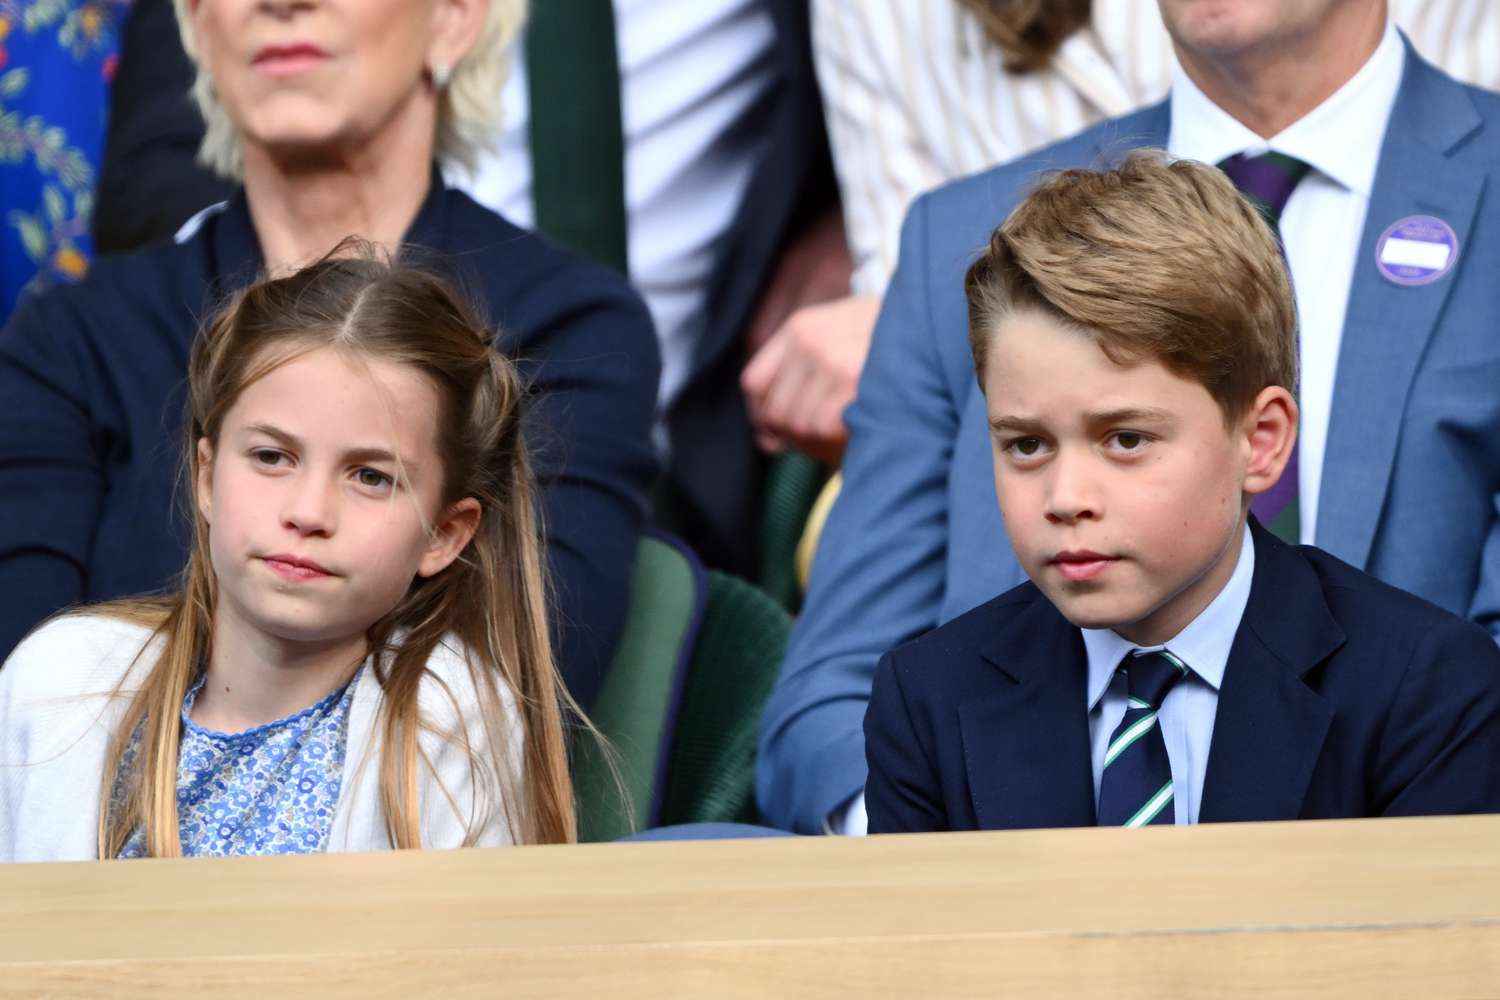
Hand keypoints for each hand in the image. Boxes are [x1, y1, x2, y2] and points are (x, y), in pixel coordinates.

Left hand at [741, 293, 880, 464]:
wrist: (936, 324)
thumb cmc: (889, 340)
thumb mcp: (841, 331)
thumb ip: (800, 371)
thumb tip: (767, 440)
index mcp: (802, 327)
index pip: (754, 383)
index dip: (764, 415)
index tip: (777, 432)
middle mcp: (812, 342)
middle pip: (776, 411)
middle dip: (794, 434)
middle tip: (824, 436)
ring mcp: (834, 363)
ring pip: (799, 426)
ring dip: (818, 441)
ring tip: (846, 432)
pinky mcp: (857, 386)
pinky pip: (823, 431)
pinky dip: (836, 443)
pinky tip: (856, 432)